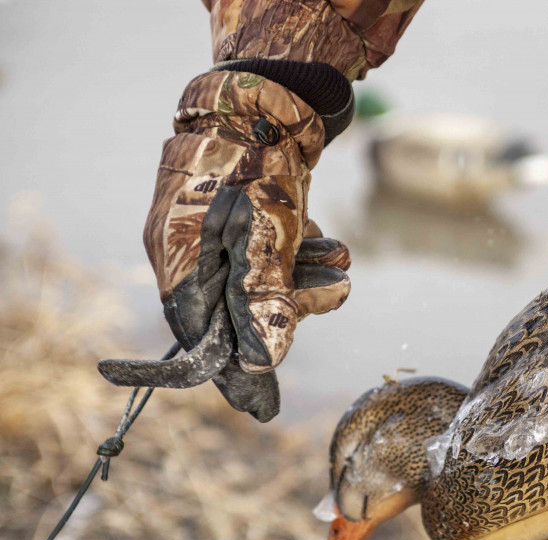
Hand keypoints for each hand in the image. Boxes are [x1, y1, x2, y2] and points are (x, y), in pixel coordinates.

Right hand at [143, 70, 350, 420]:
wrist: (270, 95)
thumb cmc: (258, 163)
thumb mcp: (264, 236)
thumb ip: (264, 298)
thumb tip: (263, 361)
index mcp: (179, 262)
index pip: (201, 339)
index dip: (233, 373)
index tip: (261, 409)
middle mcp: (193, 254)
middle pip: (240, 314)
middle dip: (293, 308)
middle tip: (335, 290)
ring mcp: (219, 237)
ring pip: (265, 287)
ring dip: (309, 281)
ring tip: (343, 263)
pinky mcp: (248, 222)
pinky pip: (274, 260)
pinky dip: (307, 258)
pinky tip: (334, 245)